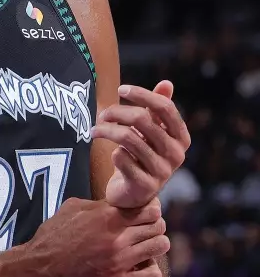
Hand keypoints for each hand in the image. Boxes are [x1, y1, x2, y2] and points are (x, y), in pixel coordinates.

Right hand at [22, 197, 169, 276]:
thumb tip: (115, 202)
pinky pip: (153, 275)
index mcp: (107, 215)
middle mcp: (118, 236)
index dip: (151, 209)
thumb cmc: (53, 235)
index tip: (144, 213)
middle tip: (144, 230)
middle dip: (154, 225)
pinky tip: (139, 267)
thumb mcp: (72, 208)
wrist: (39, 268)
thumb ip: (98, 203)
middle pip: (159, 225)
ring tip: (143, 248)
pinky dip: (150, 270)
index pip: (151, 208)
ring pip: (161, 247)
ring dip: (155, 245)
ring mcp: (120, 260)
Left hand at [92, 80, 190, 207]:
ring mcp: (162, 172)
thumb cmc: (142, 156)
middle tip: (102, 114)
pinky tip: (111, 154)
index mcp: (181, 138)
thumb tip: (167, 83)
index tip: (121, 89)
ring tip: (95, 130)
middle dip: (117, 112)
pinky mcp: (145, 186)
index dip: (142, 94)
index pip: (165, 107)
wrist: (134, 193)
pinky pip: (121, 158)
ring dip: (106, 131)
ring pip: (127, 138)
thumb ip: (158, 108)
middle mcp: (176, 154)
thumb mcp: (152, 131)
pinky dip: (112, 152)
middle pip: (142, 119)